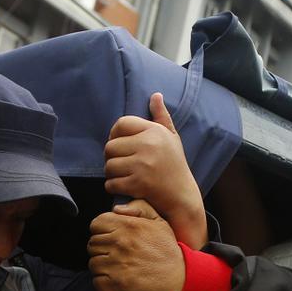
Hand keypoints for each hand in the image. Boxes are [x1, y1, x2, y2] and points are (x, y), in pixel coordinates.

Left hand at [89, 200, 185, 290]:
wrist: (181, 279)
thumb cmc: (168, 250)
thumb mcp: (159, 222)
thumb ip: (139, 207)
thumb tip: (116, 208)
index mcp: (128, 226)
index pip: (96, 224)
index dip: (101, 231)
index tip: (110, 238)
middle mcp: (120, 244)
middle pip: (92, 244)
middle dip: (102, 249)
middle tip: (116, 255)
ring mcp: (116, 266)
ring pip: (93, 263)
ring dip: (102, 266)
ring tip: (118, 268)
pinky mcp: (115, 286)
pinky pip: (97, 282)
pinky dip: (104, 283)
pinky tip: (117, 280)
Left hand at [103, 93, 207, 248]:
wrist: (182, 196)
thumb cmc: (174, 165)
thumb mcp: (172, 138)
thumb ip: (162, 117)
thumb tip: (155, 95)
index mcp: (155, 131)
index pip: (121, 124)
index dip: (115, 134)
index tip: (120, 144)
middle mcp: (149, 145)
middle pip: (110, 146)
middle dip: (111, 157)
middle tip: (120, 164)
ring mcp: (143, 165)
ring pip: (109, 166)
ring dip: (111, 173)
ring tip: (122, 175)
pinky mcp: (139, 184)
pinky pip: (111, 183)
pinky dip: (113, 187)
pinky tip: (123, 187)